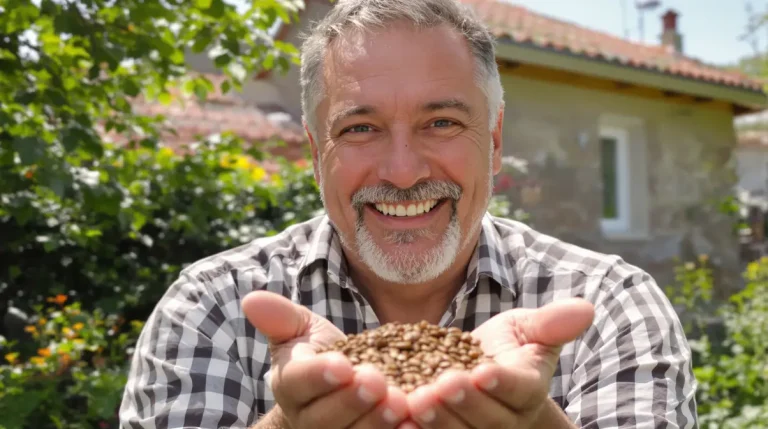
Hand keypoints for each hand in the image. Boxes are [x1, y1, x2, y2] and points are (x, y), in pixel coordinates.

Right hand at [241, 291, 408, 428]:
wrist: (338, 389)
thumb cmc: (318, 354)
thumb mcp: (300, 329)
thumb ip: (281, 317)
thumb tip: (251, 299)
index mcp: (291, 386)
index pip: (298, 383)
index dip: (318, 376)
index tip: (342, 364)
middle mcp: (309, 419)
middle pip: (326, 418)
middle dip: (352, 401)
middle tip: (377, 382)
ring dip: (377, 422)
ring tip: (401, 403)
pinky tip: (416, 422)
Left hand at [403, 298, 594, 428]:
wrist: (478, 374)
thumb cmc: (507, 350)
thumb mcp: (527, 329)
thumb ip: (551, 322)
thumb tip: (586, 308)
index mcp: (527, 391)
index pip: (518, 389)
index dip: (501, 382)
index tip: (483, 370)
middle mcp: (506, 420)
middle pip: (487, 418)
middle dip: (463, 403)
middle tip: (441, 386)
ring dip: (437, 421)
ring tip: (415, 401)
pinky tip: (398, 420)